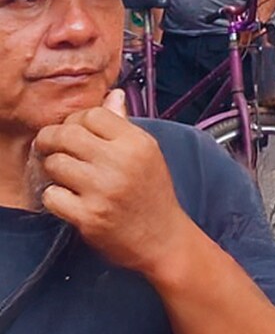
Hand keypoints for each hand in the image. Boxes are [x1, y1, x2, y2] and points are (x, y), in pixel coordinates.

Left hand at [35, 90, 191, 274]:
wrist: (163, 239)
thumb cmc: (153, 196)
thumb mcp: (148, 154)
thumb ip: (125, 125)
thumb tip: (111, 95)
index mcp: (138, 143)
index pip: (92, 114)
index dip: (76, 121)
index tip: (74, 132)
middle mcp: (121, 163)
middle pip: (67, 134)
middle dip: (51, 139)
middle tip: (51, 148)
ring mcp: (103, 190)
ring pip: (54, 163)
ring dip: (53, 170)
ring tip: (65, 177)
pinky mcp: (88, 216)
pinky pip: (51, 195)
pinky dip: (54, 197)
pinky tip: (68, 199)